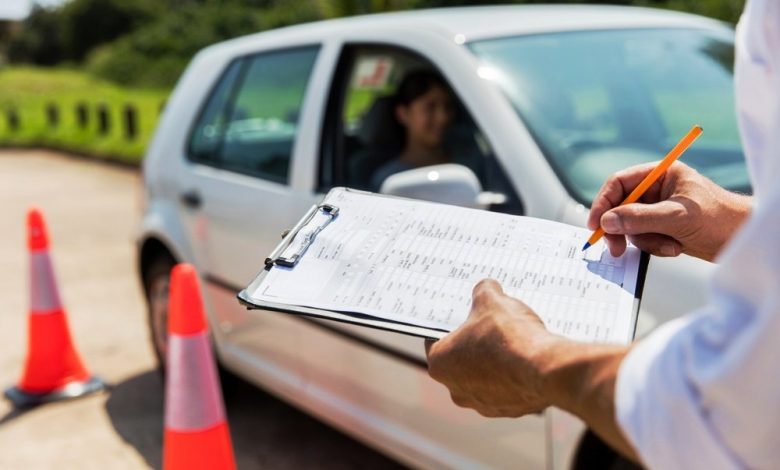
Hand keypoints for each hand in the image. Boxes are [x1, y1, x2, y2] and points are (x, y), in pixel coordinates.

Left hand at [425, 279, 557, 416]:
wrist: (544, 369)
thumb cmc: (509, 336)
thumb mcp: (491, 300)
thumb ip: (484, 291)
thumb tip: (487, 288)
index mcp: (440, 363)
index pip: (436, 339)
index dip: (451, 324)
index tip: (464, 316)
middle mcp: (456, 389)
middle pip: (461, 360)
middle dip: (474, 343)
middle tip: (491, 326)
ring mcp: (482, 404)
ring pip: (484, 377)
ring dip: (495, 362)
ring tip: (513, 342)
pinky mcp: (508, 410)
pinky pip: (507, 389)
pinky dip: (514, 376)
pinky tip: (526, 359)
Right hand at [588, 162, 750, 260]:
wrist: (743, 240)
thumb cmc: (720, 219)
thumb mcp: (676, 217)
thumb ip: (639, 217)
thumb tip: (607, 221)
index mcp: (661, 174)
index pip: (620, 183)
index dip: (604, 202)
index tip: (596, 224)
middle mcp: (657, 190)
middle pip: (621, 207)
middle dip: (621, 228)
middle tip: (615, 248)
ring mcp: (659, 210)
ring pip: (631, 226)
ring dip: (645, 240)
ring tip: (669, 245)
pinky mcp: (663, 228)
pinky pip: (644, 238)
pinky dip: (655, 247)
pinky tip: (675, 247)